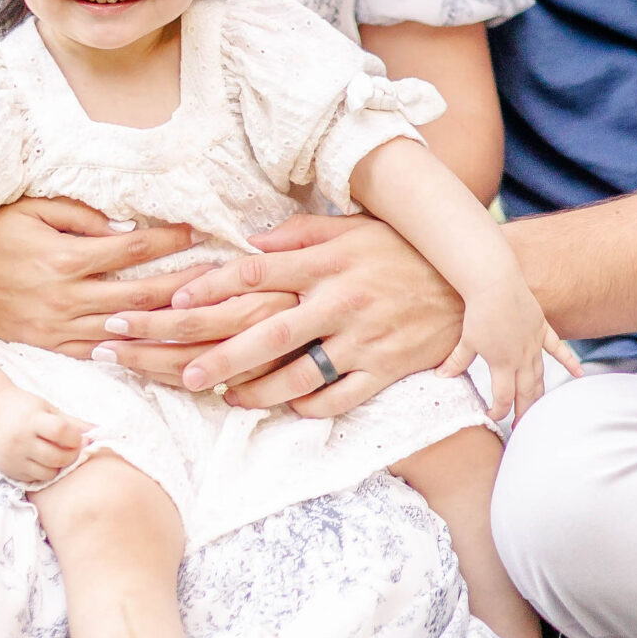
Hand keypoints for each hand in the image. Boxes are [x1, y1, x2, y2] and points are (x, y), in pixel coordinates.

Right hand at [0, 195, 205, 361]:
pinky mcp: (52, 347)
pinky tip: (160, 348)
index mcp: (65, 258)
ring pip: (127, 328)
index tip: (197, 232)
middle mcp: (67, 298)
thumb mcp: (33, 209)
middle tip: (218, 275)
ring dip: (166, 322)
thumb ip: (81, 216)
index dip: (168, 241)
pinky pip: (100, 353)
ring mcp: (59, 328)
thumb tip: (126, 230)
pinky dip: (133, 352)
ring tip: (202, 313)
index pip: (132, 250)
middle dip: (183, 284)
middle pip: (140, 293)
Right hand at [0, 384, 89, 488]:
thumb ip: (71, 422)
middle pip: (57, 457)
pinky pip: (35, 479)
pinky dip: (44, 472)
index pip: (61, 432)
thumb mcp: (46, 408)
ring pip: (48, 472)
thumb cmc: (22, 408)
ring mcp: (14, 458)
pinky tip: (41, 460)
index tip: (77, 437)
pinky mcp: (10, 471)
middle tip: (71, 448)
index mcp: (32, 420)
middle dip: (71, 455)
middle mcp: (21, 440)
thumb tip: (98, 430)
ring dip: (58, 466)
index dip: (75, 438)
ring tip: (56, 453)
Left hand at [97, 214, 463, 414]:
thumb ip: (299, 236)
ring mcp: (361, 339)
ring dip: (253, 389)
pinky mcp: (382, 370)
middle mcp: (338, 300)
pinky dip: (305, 406)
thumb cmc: (398, 251)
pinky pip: (336, 397)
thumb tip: (249, 244)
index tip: (172, 300)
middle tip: (178, 372)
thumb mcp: (351, 229)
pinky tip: (278, 408)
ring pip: (297, 374)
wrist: (464, 283)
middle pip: (266, 331)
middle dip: (218, 354)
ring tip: (219, 397)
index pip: (257, 273)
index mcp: (326, 261)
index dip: (212, 287)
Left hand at [439, 268, 583, 423]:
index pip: (504, 398)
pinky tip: (579, 373)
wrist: (495, 283)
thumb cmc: (479, 311)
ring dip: (539, 394)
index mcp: (502, 364)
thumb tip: (440, 376)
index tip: (491, 416)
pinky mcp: (542, 329)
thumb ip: (455, 362)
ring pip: (540, 376)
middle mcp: (521, 358)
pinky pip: (559, 349)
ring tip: (537, 408)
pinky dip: (569, 361)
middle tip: (520, 426)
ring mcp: (534, 344)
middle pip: (526, 393)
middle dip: (523, 411)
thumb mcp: (466, 341)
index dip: (498, 411)